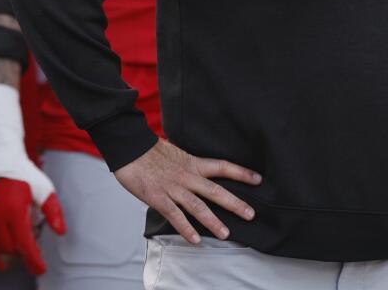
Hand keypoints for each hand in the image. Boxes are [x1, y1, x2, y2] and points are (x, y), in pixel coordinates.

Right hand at [0, 172, 65, 274]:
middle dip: (25, 251)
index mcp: (15, 210)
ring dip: (11, 252)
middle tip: (35, 246)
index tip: (41, 270)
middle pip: (12, 248)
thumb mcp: (44, 189)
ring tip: (21, 244)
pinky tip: (0, 263)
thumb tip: (61, 232)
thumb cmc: (23, 176)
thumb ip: (53, 211)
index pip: (25, 244)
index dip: (34, 260)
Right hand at [114, 139, 260, 243]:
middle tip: (251, 214)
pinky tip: (195, 239)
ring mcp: (173, 188)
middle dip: (234, 203)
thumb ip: (190, 165)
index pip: (223, 167)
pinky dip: (186, 228)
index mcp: (193, 163)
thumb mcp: (177, 154)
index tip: (258, 179)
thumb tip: (201, 171)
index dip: (241, 173)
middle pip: (215, 191)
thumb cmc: (151, 151)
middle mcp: (187, 176)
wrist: (130, 148)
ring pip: (197, 206)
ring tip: (226, 234)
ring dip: (213, 221)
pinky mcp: (158, 197)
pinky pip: (174, 216)